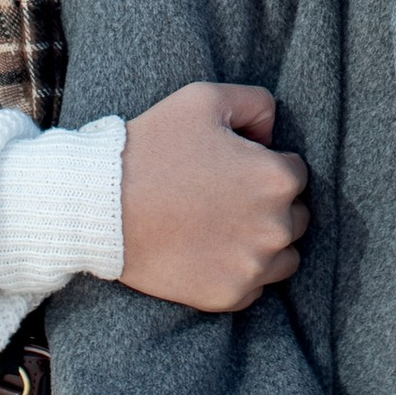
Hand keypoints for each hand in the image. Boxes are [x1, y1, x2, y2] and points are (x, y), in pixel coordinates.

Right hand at [120, 82, 307, 311]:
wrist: (100, 206)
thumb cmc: (152, 147)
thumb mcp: (204, 98)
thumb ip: (255, 102)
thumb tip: (272, 133)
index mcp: (277, 178)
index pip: (295, 172)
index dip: (264, 165)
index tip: (232, 169)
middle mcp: (276, 227)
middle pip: (296, 216)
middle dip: (270, 207)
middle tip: (225, 199)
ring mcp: (253, 266)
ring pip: (284, 257)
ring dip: (263, 244)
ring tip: (222, 228)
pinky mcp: (228, 296)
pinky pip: (254, 288)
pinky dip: (238, 273)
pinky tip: (209, 253)